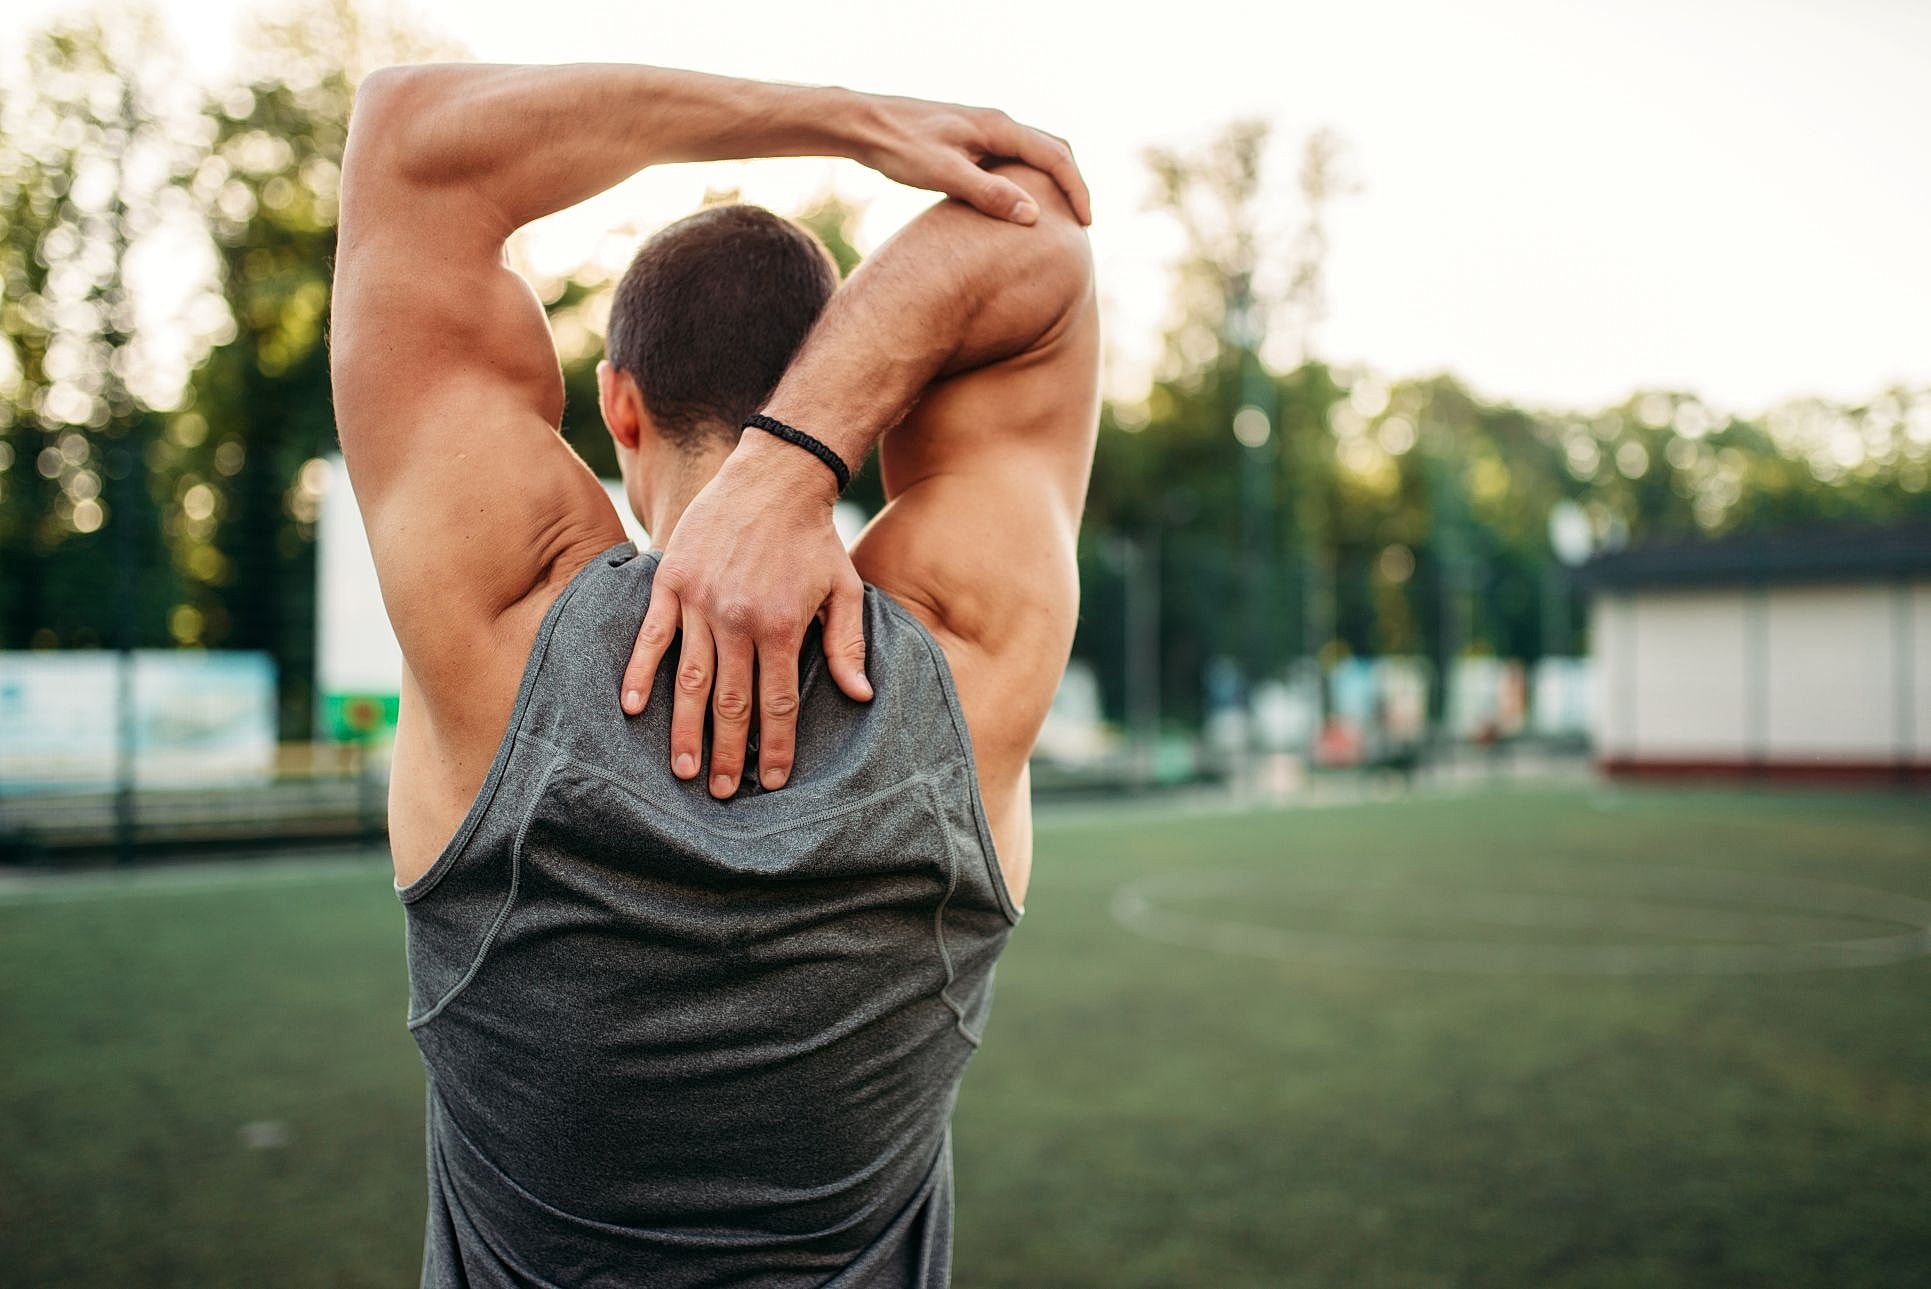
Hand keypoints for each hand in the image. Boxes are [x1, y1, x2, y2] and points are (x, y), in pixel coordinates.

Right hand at [619, 433, 871, 796]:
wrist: (775, 475)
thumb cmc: (813, 538)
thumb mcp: (845, 589)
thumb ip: (849, 645)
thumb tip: (860, 696)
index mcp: (784, 626)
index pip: (779, 701)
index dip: (777, 745)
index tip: (773, 780)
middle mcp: (739, 619)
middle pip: (733, 702)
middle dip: (729, 753)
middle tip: (723, 793)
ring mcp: (700, 600)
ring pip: (692, 679)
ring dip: (687, 729)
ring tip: (684, 771)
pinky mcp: (671, 581)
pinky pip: (652, 635)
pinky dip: (641, 672)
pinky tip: (634, 708)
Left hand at [846, 92, 1091, 227]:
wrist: (863, 124)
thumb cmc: (899, 147)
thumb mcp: (944, 174)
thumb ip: (988, 193)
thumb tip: (1034, 215)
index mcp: (998, 127)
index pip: (1055, 156)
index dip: (1076, 190)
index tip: (1087, 223)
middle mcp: (996, 124)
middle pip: (1052, 150)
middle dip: (1072, 184)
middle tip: (1081, 220)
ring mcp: (982, 131)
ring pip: (1031, 154)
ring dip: (1050, 182)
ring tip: (1057, 217)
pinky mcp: (967, 142)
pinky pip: (1010, 160)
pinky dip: (1026, 181)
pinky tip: (1015, 207)